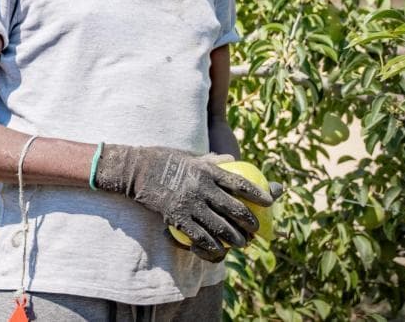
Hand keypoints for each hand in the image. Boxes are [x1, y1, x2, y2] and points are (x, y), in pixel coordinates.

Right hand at [93, 145, 273, 262]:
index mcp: (207, 171)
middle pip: (235, 209)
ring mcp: (190, 204)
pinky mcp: (177, 217)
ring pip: (220, 227)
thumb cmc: (162, 159)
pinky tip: (217, 249)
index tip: (270, 201)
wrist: (135, 170)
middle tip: (255, 230)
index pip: (240, 184)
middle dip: (250, 223)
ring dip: (234, 238)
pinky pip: (200, 236)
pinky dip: (211, 245)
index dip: (258, 194)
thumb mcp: (189, 155)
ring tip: (241, 243)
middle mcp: (202, 188)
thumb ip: (210, 160)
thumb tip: (231, 160)